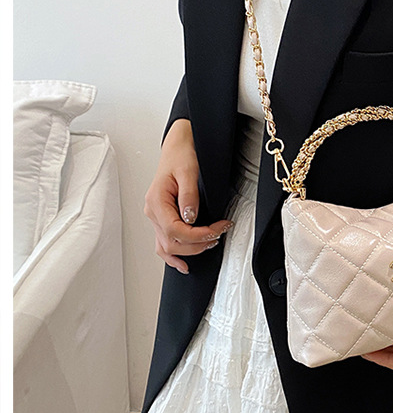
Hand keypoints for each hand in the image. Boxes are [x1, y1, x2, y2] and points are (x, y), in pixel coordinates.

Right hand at [143, 118, 233, 273]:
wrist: (178, 146)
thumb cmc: (181, 155)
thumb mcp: (188, 171)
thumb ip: (189, 195)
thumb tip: (190, 217)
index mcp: (156, 201)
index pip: (175, 230)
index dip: (198, 235)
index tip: (217, 229)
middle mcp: (152, 212)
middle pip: (172, 242)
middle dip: (197, 243)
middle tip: (219, 233)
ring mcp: (156, 217)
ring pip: (167, 246)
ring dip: (190, 250)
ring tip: (210, 243)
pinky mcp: (163, 218)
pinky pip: (163, 243)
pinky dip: (172, 256)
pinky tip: (182, 265)